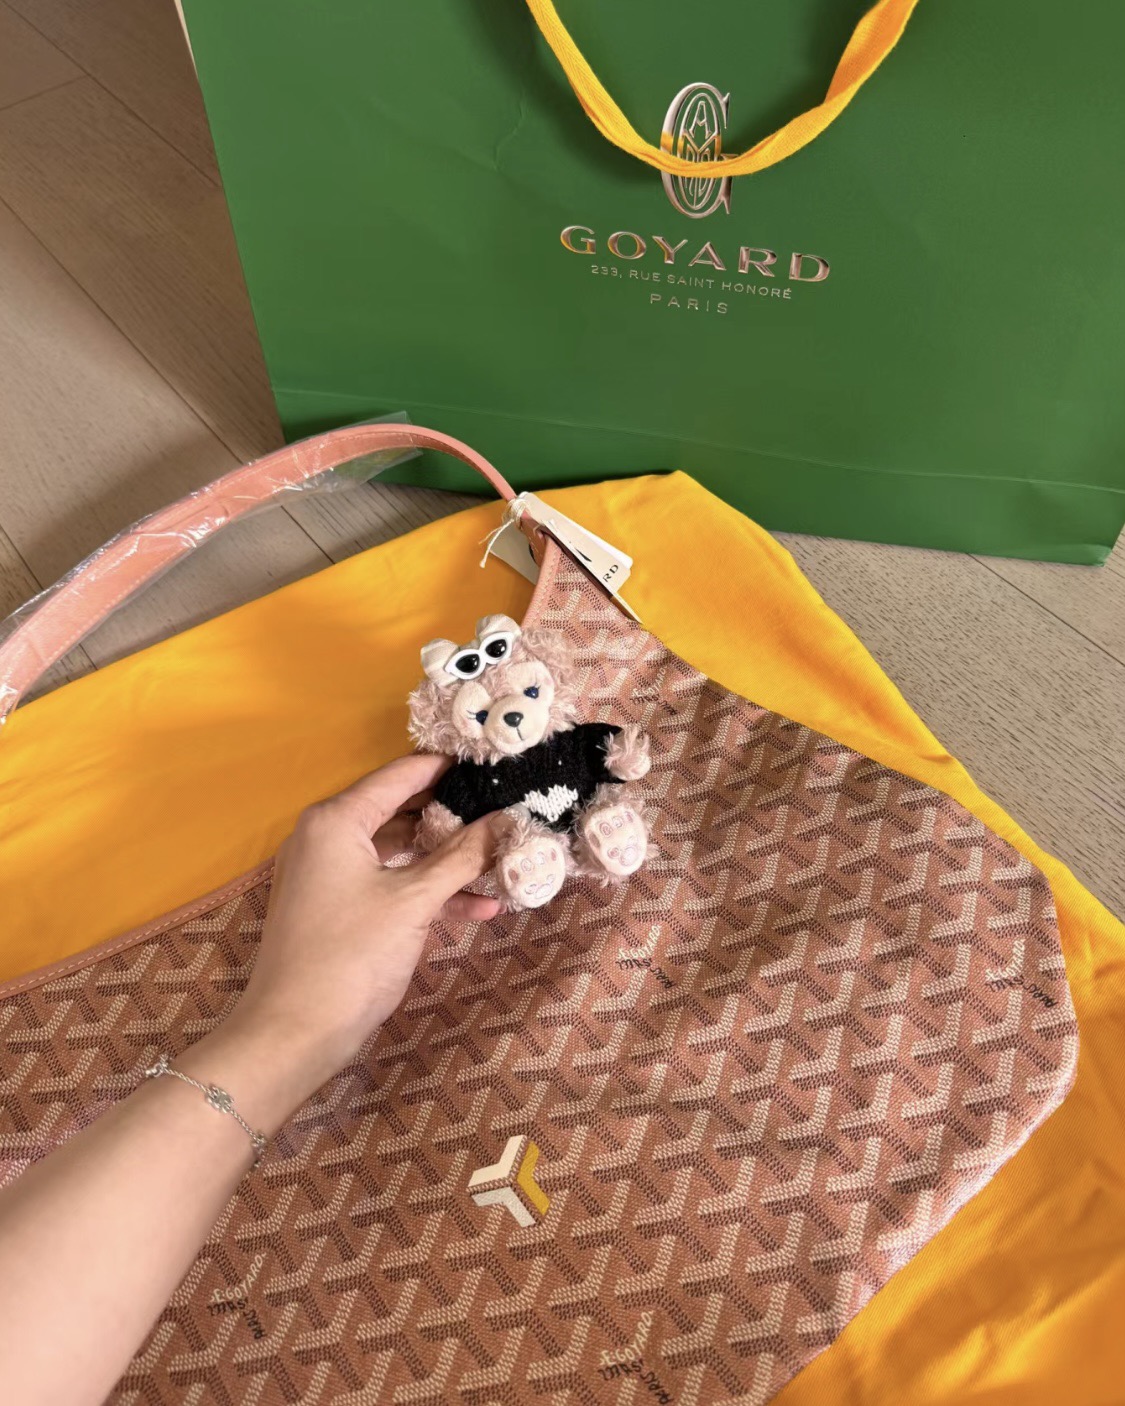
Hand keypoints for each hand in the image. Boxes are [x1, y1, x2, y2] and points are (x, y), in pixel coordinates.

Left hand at [189, 755, 497, 1122]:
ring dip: (446, 862)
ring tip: (501, 864)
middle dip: (454, 819)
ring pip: (398, 852)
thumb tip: (505, 820)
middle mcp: (326, 836)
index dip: (449, 768)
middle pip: (401, 811)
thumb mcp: (415, 902)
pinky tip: (476, 908)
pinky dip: (424, 891)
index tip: (494, 763)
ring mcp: (327, 873)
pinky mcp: (334, 907)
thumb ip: (462, 857)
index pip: (401, 774)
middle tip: (507, 813)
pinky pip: (386, 883)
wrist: (292, 1034)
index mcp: (336, 820)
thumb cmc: (351, 955)